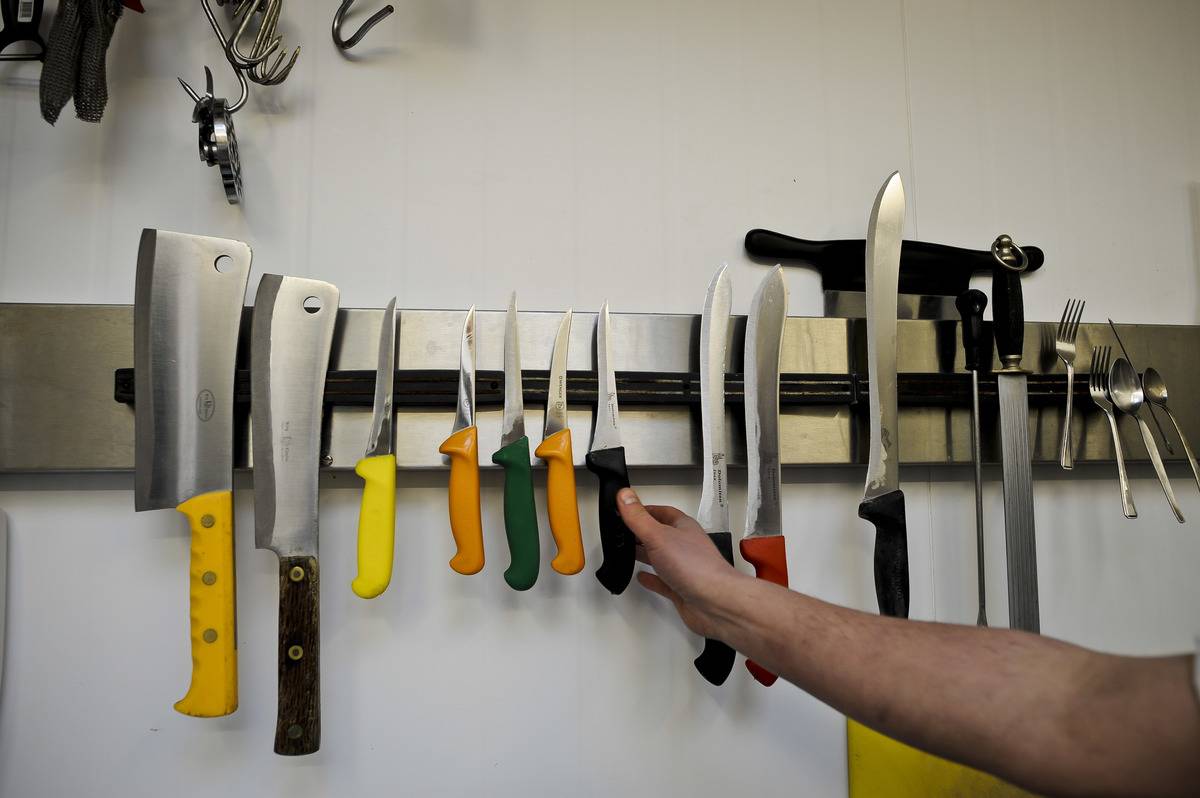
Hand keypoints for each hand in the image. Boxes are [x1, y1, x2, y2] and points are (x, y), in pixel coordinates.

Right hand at [615, 488, 740, 637]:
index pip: (663, 512)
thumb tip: (625, 495)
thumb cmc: (696, 566)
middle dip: (643, 532)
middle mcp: (685, 547)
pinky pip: (663, 581)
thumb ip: (638, 518)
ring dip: (646, 554)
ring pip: (661, 557)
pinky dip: (651, 579)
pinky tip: (642, 577)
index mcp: (683, 528)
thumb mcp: (659, 536)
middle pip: (661, 534)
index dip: (646, 509)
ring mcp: (684, 569)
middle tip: (626, 530)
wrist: (715, 602)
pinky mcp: (681, 589)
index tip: (630, 508)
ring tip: (629, 550)